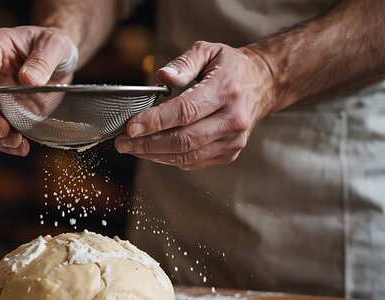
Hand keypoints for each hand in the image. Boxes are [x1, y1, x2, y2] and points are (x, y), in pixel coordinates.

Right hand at [0, 26, 78, 155]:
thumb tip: (28, 80)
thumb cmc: (55, 44)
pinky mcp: (7, 113)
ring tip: (16, 143)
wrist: (63, 61)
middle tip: (2, 130)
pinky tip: (20, 148)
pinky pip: (0, 130)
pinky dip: (7, 143)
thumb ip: (43, 60)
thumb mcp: (56, 45)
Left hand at [114, 41, 274, 169]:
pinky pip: (194, 161)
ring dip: (154, 155)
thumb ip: (183, 63)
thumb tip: (161, 77)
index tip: (130, 127)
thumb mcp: (207, 51)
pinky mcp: (230, 153)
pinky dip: (169, 159)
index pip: (185, 111)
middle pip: (184, 139)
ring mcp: (233, 140)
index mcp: (226, 90)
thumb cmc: (229, 67)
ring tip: (131, 148)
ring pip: (187, 155)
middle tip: (122, 142)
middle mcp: (233, 119)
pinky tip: (152, 151)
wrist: (262, 84)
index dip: (155, 122)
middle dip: (148, 143)